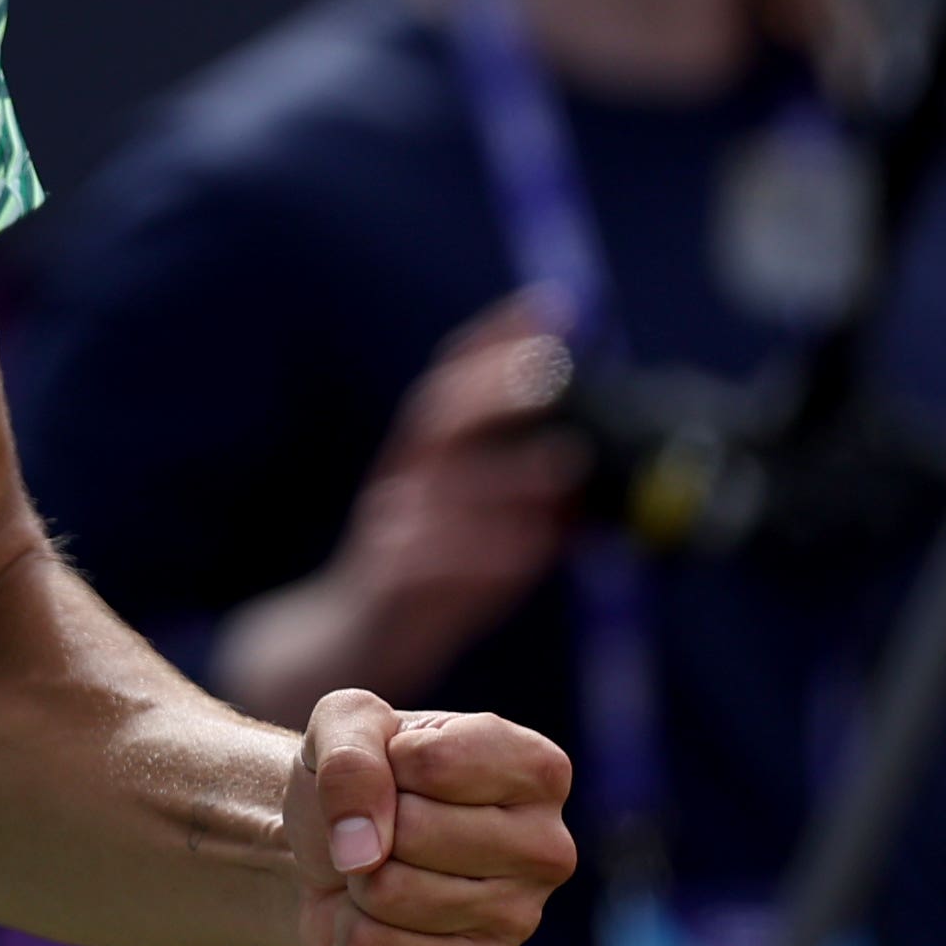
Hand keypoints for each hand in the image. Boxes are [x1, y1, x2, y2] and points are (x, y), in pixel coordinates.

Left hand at [284, 689, 576, 945]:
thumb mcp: (344, 720)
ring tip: (382, 867)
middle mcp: (547, 847)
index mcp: (537, 769)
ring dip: (360, 877)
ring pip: (392, 893)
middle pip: (415, 832)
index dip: (388, 761)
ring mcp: (518, 919)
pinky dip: (352, 930)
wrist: (331, 849)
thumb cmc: (360, 775)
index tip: (398, 766)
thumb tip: (362, 848)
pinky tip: (379, 916)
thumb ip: (351, 755)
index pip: (435, 763)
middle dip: (372, 825)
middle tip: (386, 827)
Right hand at [321, 295, 587, 687]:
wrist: (352, 643)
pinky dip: (484, 553)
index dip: (499, 336)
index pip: (455, 377)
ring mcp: (390, 528)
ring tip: (568, 463)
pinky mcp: (388, 584)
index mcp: (424, 455)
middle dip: (493, 384)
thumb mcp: (478, 526)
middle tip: (553, 368)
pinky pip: (432, 562)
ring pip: (439, 487)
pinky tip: (535, 548)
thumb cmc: (430, 576)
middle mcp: (403, 478)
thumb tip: (593, 466)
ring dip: (506, 473)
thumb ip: (526, 495)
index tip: (556, 303)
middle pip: (439, 414)